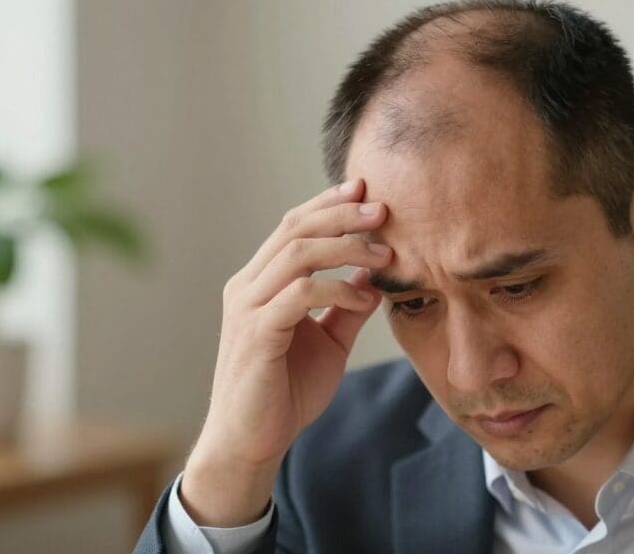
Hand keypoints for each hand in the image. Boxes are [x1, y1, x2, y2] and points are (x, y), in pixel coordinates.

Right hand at [181, 178, 390, 525]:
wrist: (253, 441)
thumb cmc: (287, 391)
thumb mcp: (328, 341)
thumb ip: (346, 306)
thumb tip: (375, 276)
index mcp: (260, 282)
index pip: (293, 227)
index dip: (329, 205)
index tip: (367, 193)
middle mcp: (247, 286)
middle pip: (294, 229)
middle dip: (342, 214)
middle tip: (383, 210)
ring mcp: (248, 308)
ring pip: (297, 254)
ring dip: (347, 247)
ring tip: (385, 254)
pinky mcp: (256, 333)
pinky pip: (301, 294)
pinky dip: (339, 289)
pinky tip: (366, 298)